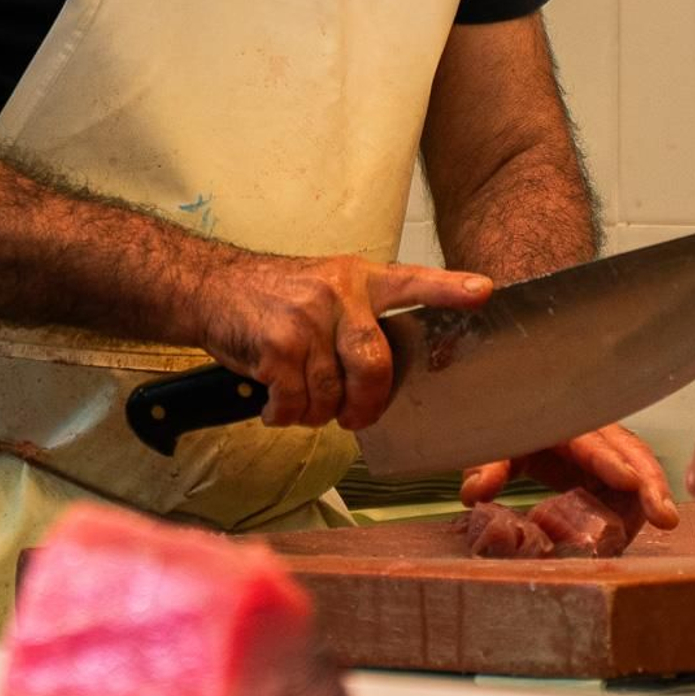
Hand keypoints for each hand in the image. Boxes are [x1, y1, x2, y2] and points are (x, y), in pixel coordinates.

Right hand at [196, 253, 490, 433]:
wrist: (210, 287)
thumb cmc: (272, 297)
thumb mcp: (324, 288)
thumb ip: (359, 319)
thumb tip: (386, 378)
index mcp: (359, 279)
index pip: (413, 281)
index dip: (450, 289)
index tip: (484, 292)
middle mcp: (338, 294)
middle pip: (375, 363)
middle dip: (367, 403)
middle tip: (355, 416)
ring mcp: (306, 318)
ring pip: (331, 393)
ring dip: (315, 412)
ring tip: (298, 400)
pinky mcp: (275, 343)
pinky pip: (295, 401)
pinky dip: (284, 415)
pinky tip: (274, 405)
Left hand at [461, 423, 678, 532]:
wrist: (513, 420)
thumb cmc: (507, 429)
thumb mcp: (493, 444)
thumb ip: (486, 465)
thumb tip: (477, 493)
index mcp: (564, 423)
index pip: (592, 442)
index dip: (611, 462)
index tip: (630, 482)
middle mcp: (591, 433)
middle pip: (630, 450)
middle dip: (651, 481)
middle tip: (666, 517)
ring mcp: (602, 451)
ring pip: (636, 468)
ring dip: (648, 497)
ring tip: (661, 523)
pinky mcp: (604, 469)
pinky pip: (626, 486)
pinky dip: (636, 505)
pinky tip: (642, 526)